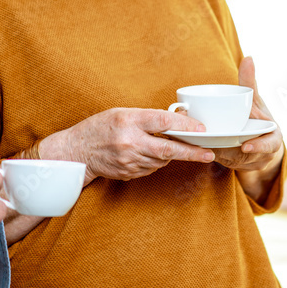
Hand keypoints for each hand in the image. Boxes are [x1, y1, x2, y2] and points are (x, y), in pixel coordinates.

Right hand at [40, 108, 213, 182]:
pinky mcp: (129, 174)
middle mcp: (129, 142)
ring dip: (171, 154)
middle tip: (209, 153)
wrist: (77, 152)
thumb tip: (176, 120)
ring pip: (162, 160)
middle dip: (192, 152)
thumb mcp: (121, 113)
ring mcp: (129, 161)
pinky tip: (148, 153)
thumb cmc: (99, 128)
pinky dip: (156, 161)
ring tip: (169, 145)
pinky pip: (152, 168)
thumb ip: (147, 117)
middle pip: (168, 149)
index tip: (201, 129)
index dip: (185, 126)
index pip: (163, 122)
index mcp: (128, 121)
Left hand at [210, 56, 284, 180]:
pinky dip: (211, 156)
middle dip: (230, 153)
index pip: (269, 145)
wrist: (259, 143)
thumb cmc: (257, 118)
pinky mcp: (232, 165)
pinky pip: (222, 162)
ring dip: (218, 155)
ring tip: (203, 145)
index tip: (246, 146)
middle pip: (246, 156)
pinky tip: (198, 148)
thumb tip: (248, 57)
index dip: (259, 147)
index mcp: (271, 138)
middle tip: (215, 147)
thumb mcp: (256, 101)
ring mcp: (246, 161)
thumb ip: (250, 82)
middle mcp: (260, 152)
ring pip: (231, 161)